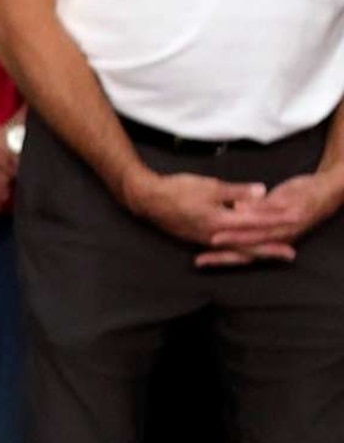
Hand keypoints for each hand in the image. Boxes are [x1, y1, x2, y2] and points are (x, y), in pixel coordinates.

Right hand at [124, 167, 332, 267]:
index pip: (255, 221)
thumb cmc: (177, 190)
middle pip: (248, 244)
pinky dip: (237, 251)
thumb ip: (236, 192)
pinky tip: (241, 252)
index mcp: (220, 221)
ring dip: (255, 252)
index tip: (294, 218)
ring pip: (236, 249)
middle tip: (290, 256)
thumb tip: (262, 191)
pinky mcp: (197, 238)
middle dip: (270, 249)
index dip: (276, 218)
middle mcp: (214, 235)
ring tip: (271, 256)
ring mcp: (205, 239)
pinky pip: (223, 249)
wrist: (147, 200)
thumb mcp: (209, 186)